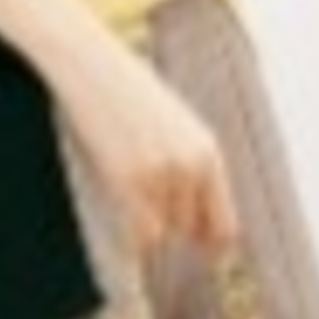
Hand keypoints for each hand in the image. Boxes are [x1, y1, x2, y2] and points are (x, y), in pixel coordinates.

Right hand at [38, 19, 242, 258]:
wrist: (93, 66)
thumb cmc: (129, 92)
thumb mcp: (176, 124)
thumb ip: (191, 166)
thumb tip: (196, 222)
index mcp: (208, 151)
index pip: (224, 226)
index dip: (212, 244)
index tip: (201, 252)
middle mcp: (191, 167)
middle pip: (189, 229)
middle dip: (173, 223)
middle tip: (148, 196)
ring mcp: (159, 175)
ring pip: (162, 231)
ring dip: (148, 218)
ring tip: (130, 178)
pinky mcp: (127, 179)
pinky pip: (139, 232)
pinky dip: (133, 231)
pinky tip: (122, 197)